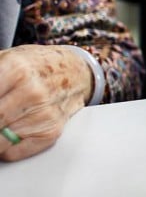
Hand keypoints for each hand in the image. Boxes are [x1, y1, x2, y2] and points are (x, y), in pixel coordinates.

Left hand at [0, 45, 91, 161]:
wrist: (75, 71)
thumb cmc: (36, 66)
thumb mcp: (6, 58)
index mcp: (16, 68)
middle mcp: (31, 92)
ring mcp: (43, 113)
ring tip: (3, 119)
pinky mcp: (51, 131)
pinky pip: (13, 152)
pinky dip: (5, 148)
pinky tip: (10, 130)